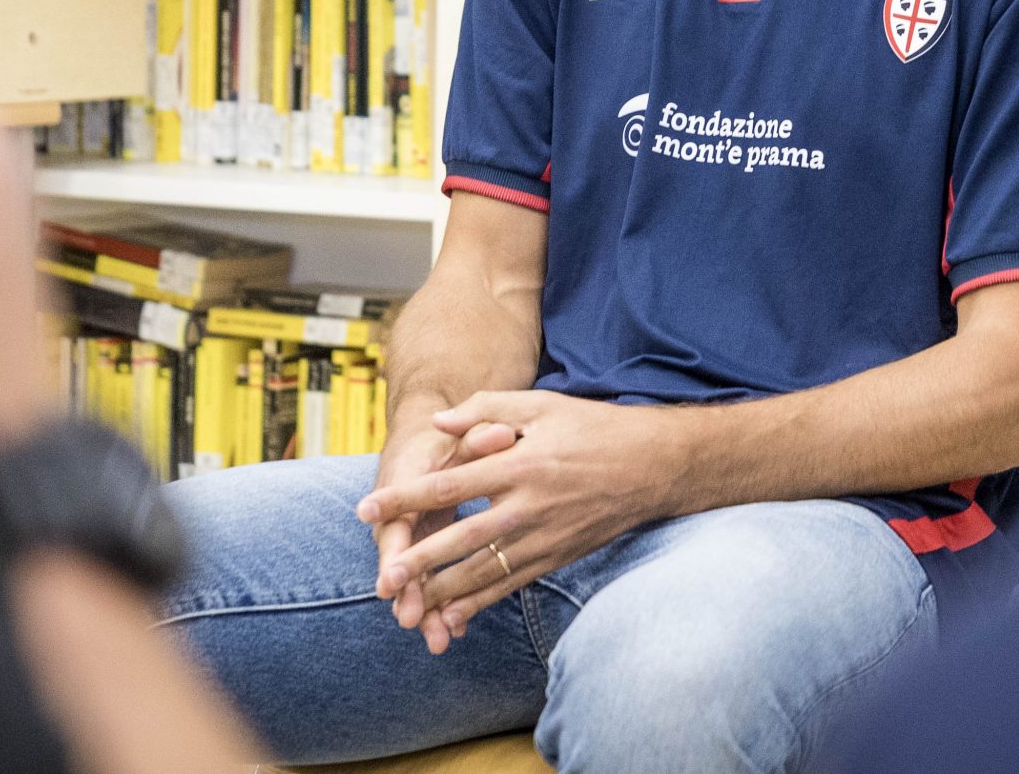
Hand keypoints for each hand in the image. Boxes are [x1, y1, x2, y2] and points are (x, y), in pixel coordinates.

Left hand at [357, 391, 679, 646]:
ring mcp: (543, 536)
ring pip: (483, 570)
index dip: (404, 498)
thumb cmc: (592, 427)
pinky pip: (511, 584)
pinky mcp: (556, 556)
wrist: (652, 465)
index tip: (366, 509)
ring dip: (442, 590)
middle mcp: (527, 505)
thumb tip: (438, 422)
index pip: (448, 484)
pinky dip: (480, 602)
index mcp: (518, 463)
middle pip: (461, 537)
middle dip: (417, 559)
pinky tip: (452, 615)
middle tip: (381, 577)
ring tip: (405, 603)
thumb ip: (485, 409)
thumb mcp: (541, 404)